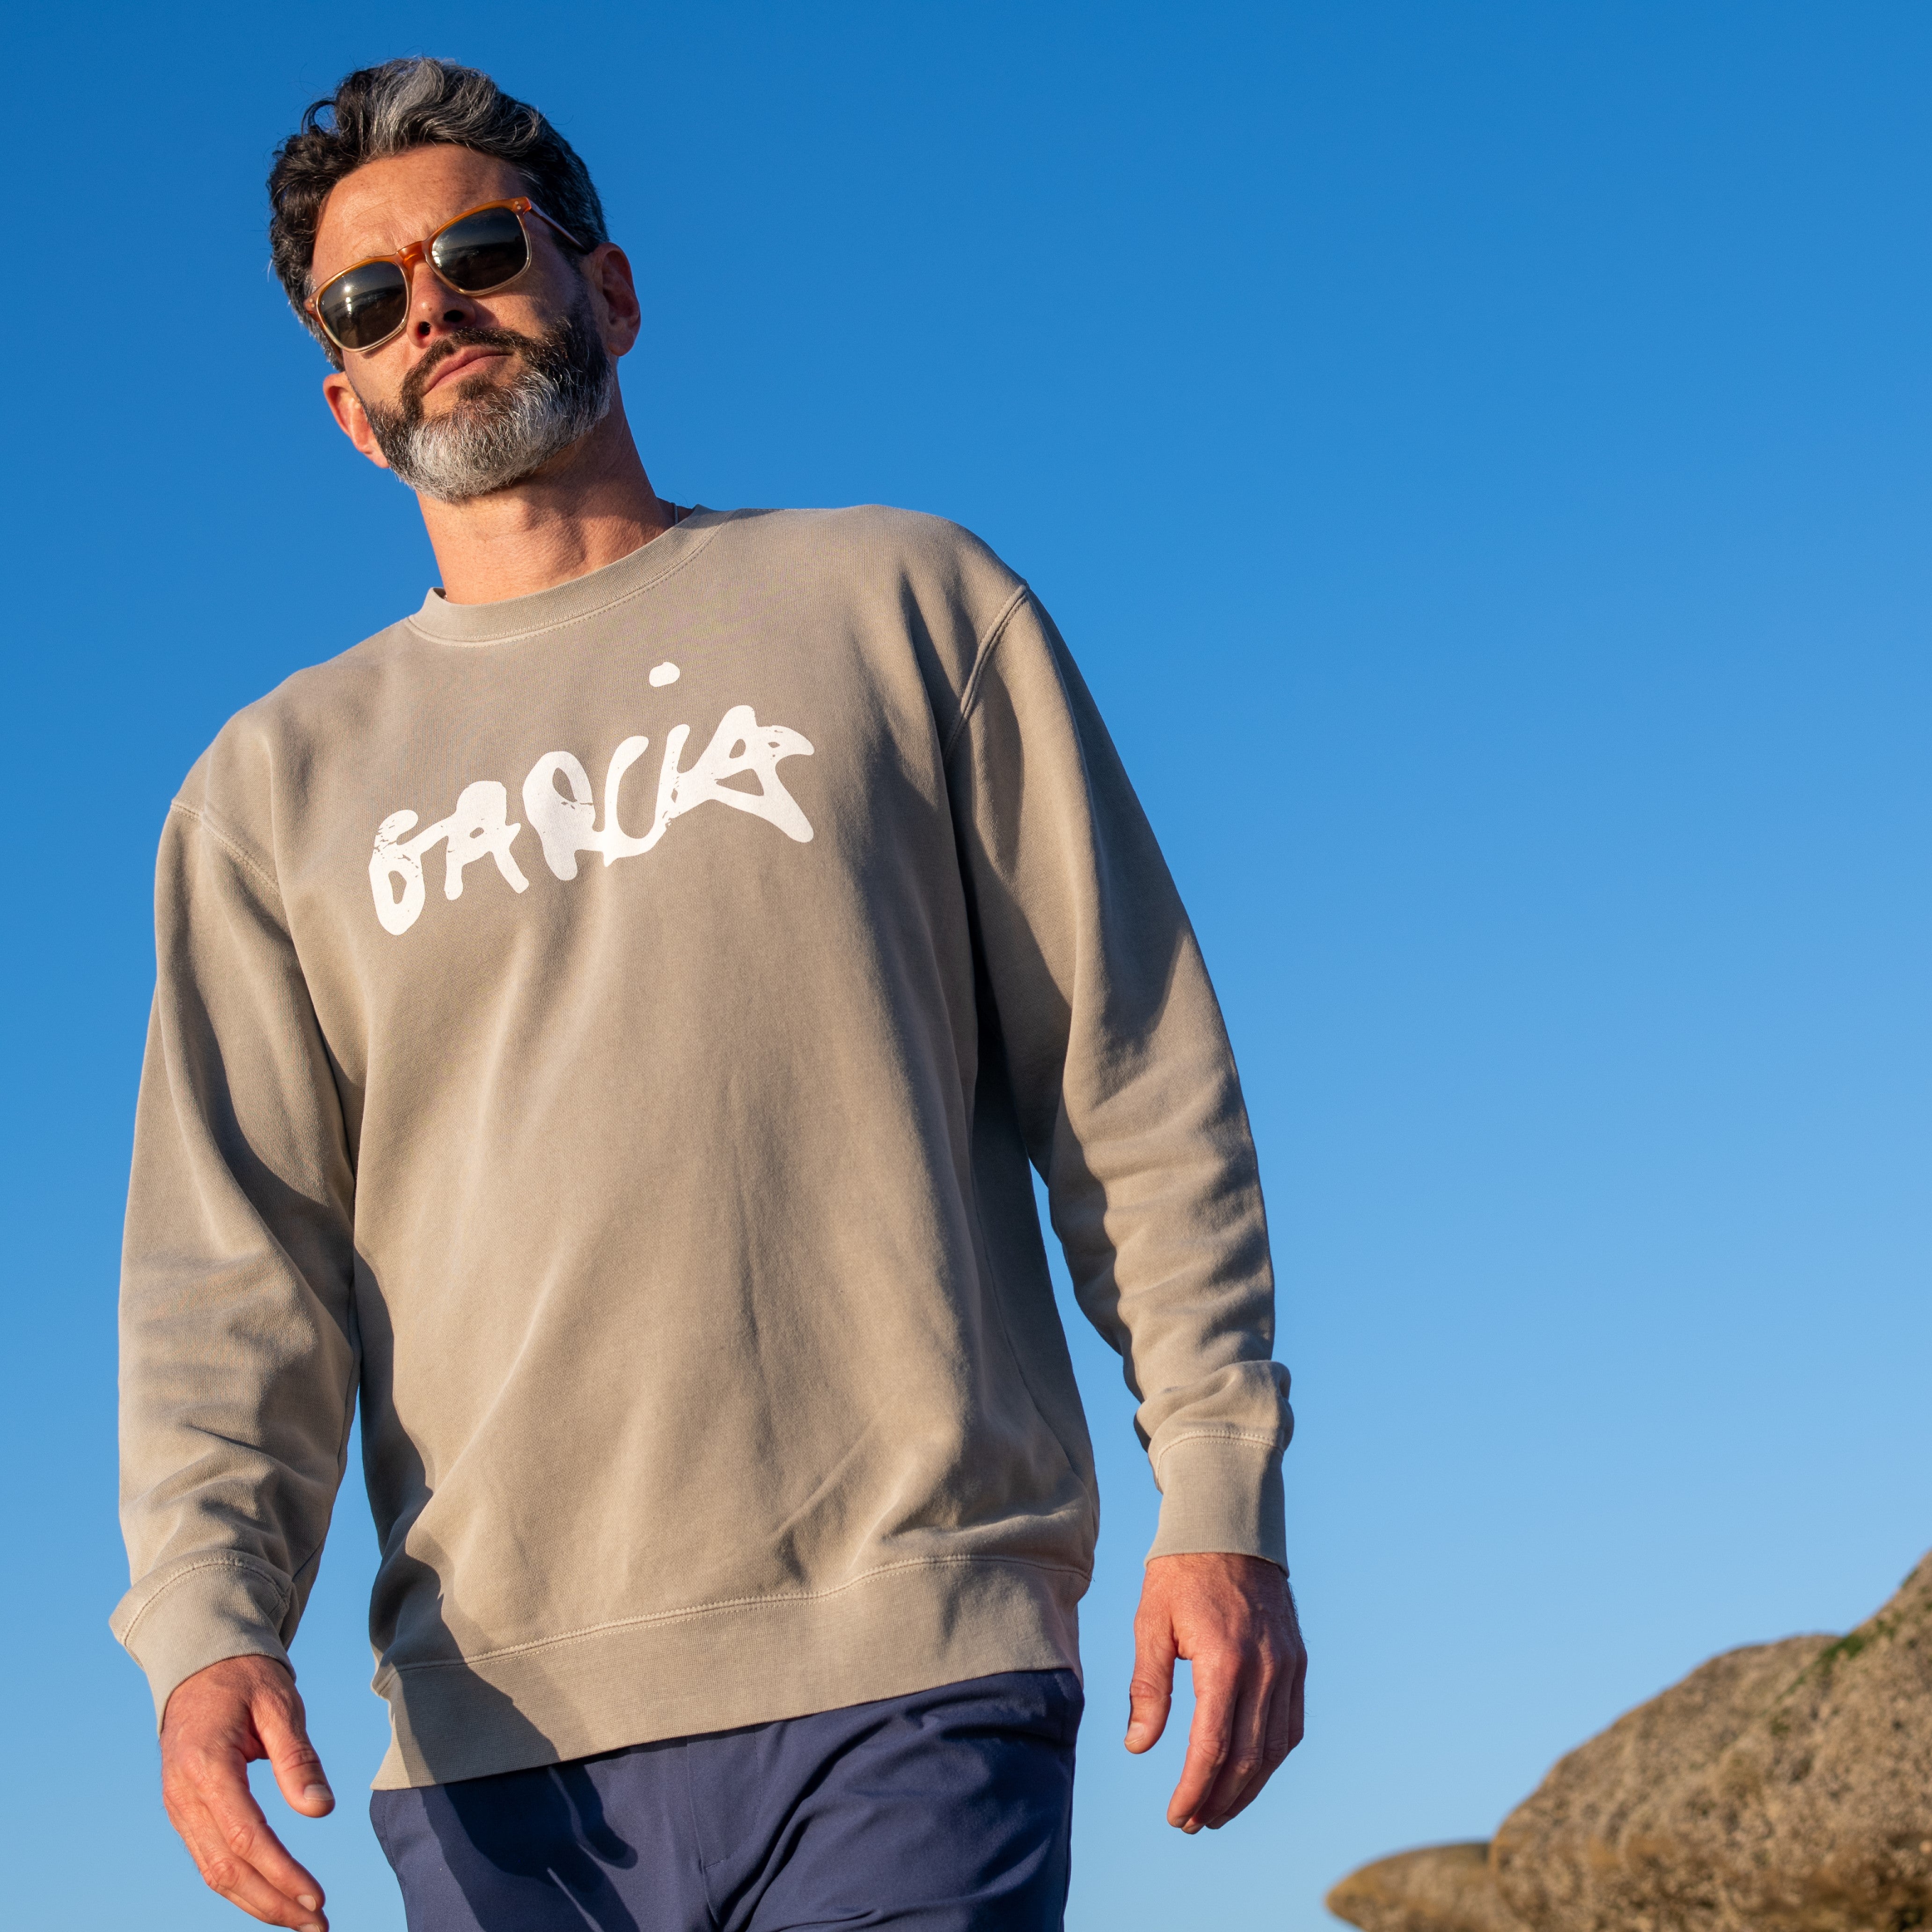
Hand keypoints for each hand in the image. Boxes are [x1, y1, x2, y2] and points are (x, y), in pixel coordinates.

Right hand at [158, 1654, 334, 1929]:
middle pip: (226, 1867)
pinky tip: (273, 1895)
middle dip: (272, 1903)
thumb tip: (321, 1811)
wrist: (200, 1661)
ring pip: (213, 1871)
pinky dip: (241, 1883)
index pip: (246, 1836)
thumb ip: (297, 1757)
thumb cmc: (246, 1676)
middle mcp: (183, 1795)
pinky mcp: (185, 1811)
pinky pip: (210, 1857)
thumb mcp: (279, 1703)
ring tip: (302, 1921)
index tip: (317, 1898)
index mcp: (206, 1766)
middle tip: (318, 1925)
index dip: (281, 1872)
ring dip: (257, 1902)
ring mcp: (178, 1807)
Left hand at [1125, 1551, 1306, 1831]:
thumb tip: (1139, 1746)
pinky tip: (1249, 1773)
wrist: (1229, 1527)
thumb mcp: (1151, 1623)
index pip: (1212, 1747)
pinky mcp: (1298, 1663)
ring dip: (1247, 1789)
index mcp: (1224, 1660)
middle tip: (1192, 1822)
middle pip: (1247, 1758)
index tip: (1176, 1817)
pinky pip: (1291, 1726)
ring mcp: (1288, 1666)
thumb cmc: (1181, 1574)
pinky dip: (1272, 1758)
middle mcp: (1264, 1668)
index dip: (1194, 1790)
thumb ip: (1148, 1687)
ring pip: (1275, 1749)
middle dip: (1219, 1799)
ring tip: (1217, 1810)